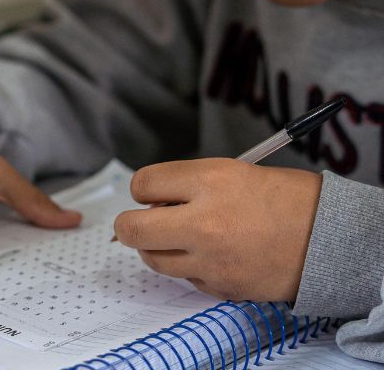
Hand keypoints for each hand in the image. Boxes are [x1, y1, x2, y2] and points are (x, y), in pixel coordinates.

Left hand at [114, 158, 321, 301]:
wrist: (329, 237)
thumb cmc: (286, 199)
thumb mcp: (234, 172)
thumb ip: (189, 185)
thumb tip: (152, 202)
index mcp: (209, 181)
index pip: (142, 184)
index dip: (143, 189)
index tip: (152, 193)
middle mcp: (204, 221)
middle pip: (132, 229)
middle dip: (130, 224)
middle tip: (142, 222)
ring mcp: (210, 259)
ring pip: (152, 259)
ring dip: (157, 247)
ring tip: (181, 237)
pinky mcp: (219, 286)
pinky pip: (184, 277)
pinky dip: (189, 267)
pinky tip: (213, 255)